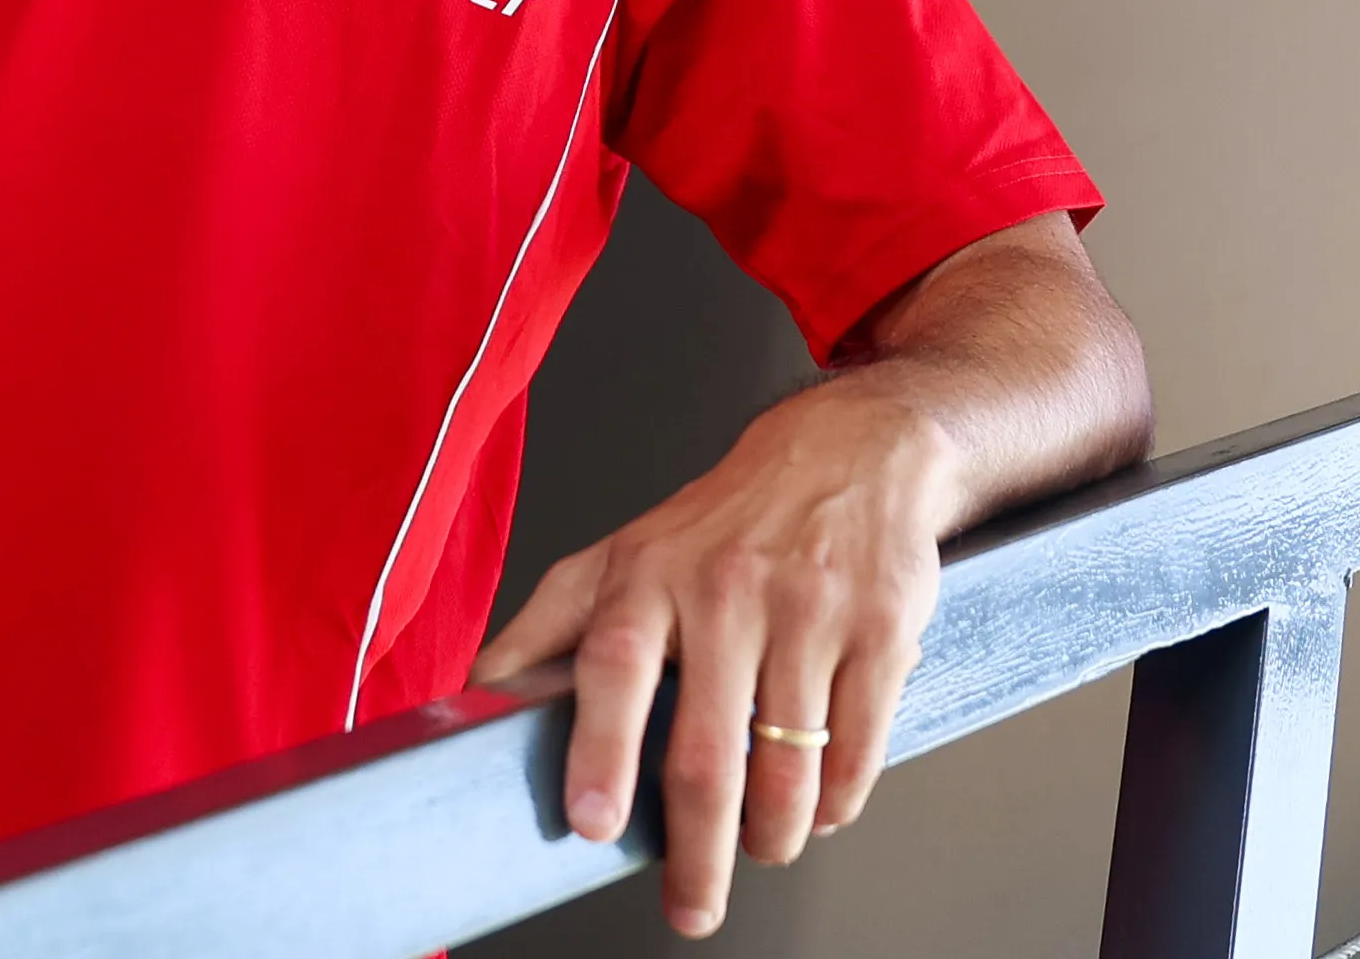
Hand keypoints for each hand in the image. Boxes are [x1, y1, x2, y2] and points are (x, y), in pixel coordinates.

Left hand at [472, 380, 961, 938]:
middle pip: (708, 751)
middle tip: (693, 909)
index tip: (594, 824)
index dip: (600, 751)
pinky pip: (859, 748)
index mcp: (650, 576)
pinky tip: (819, 804)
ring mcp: (810, 610)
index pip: (614, 666)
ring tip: (761, 846)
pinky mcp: (881, 629)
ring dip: (774, 835)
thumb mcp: (622, 552)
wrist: (849, 452)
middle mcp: (728, 590)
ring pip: (790, 768)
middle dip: (699, 853)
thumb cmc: (722, 521)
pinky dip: (837, 802)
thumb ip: (548, 624)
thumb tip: (477, 693)